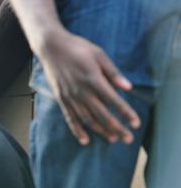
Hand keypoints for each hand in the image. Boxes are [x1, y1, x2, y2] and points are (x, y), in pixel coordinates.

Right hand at [36, 29, 140, 144]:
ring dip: (101, 131)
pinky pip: (70, 118)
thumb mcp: (99, 55)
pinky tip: (85, 140)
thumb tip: (128, 88)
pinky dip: (77, 130)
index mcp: (93, 79)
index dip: (126, 113)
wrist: (51, 47)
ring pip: (87, 119)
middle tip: (128, 139)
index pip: (113, 100)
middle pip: (102, 114)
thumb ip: (113, 72)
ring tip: (113, 139)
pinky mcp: (61, 99)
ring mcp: (70, 97)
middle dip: (116, 128)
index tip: (136, 123)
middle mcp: (81, 91)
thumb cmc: (77, 48)